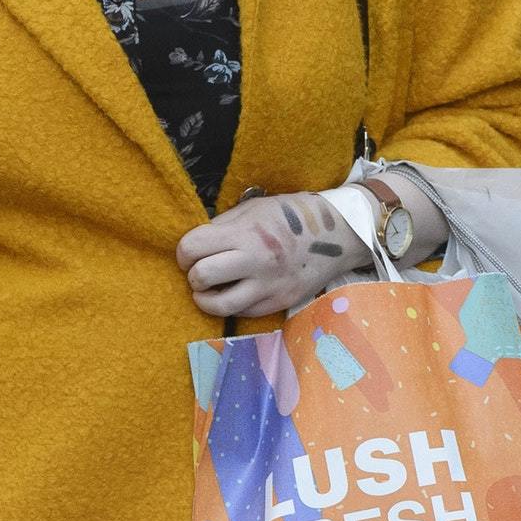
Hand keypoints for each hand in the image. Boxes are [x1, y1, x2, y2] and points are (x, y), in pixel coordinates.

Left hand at [176, 191, 363, 318]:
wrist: (337, 233)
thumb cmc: (290, 215)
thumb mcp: (254, 208)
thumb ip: (224, 225)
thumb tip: (196, 244)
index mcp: (246, 232)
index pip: (193, 247)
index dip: (183, 252)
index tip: (188, 253)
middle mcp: (255, 260)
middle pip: (201, 276)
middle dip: (192, 275)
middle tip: (198, 271)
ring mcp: (269, 285)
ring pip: (219, 305)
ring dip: (205, 298)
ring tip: (208, 289)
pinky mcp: (280, 302)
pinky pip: (243, 312)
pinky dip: (232, 305)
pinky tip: (235, 293)